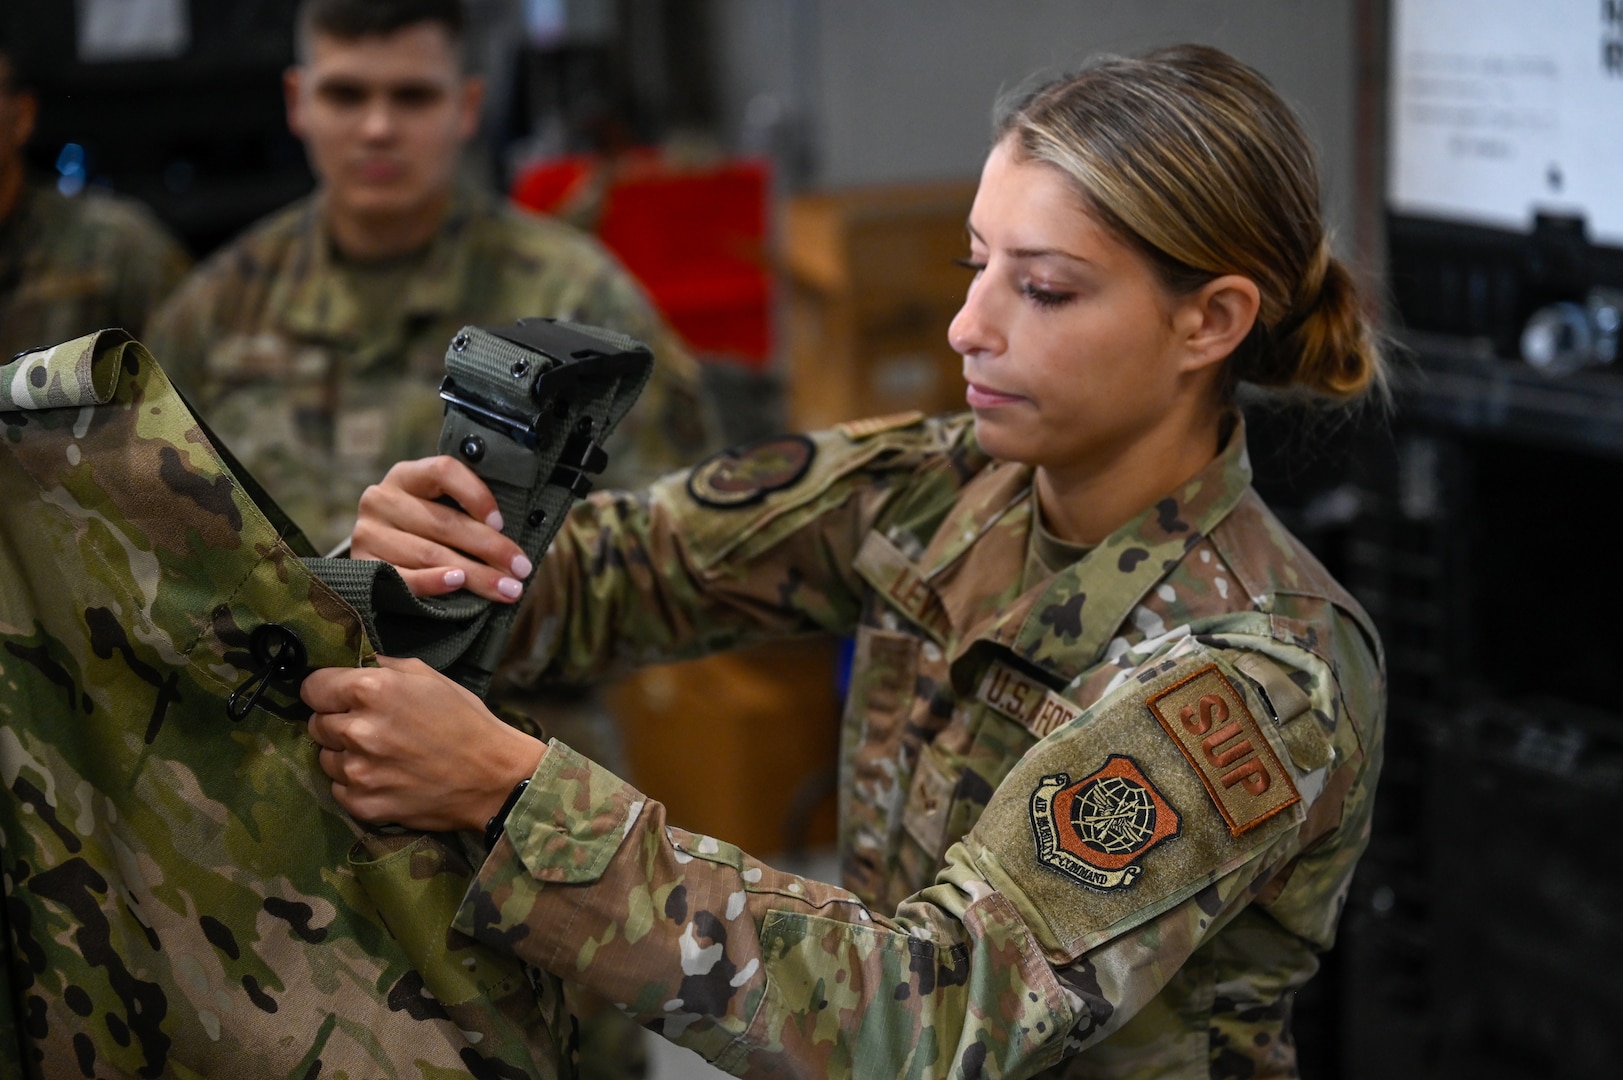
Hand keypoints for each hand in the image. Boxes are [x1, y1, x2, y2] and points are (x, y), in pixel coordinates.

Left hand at [304, 655, 546, 831]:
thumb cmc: (465, 721)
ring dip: (345, 754)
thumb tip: (353, 664)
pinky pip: (338, 788)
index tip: (340, 696)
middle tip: (371, 726)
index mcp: (371, 690)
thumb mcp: (428, 676)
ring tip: (381, 754)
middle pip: (316, 723)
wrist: (493, 777)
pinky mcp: (362, 804)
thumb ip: (383, 666)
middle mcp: (357, 730)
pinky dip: (356, 783)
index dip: (327, 690)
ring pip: (324, 757)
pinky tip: (385, 777)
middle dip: (338, 721)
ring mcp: (358, 772)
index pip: (312, 686)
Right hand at [352, 455, 531, 602]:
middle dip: (491, 548)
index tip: (502, 523)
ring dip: (474, 574)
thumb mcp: (442, 510)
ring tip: (505, 588)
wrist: (378, 560)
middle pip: (444, 522)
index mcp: (408, 475)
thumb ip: (468, 513)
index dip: (477, 495)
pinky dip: (433, 582)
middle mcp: (383, 498)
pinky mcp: (361, 564)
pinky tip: (458, 584)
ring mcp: (368, 532)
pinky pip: (403, 577)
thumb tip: (515, 534)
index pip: (444, 471)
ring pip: (430, 553)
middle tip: (521, 568)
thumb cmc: (424, 532)